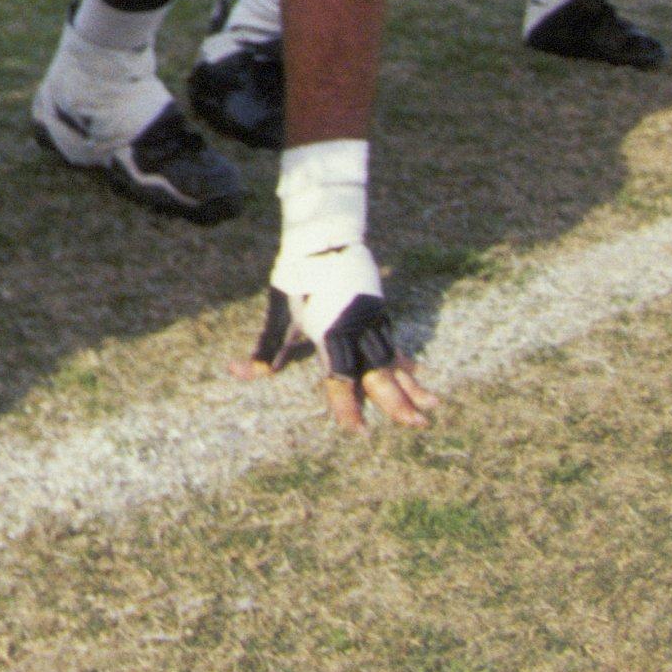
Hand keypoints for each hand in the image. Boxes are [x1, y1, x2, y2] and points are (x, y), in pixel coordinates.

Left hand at [234, 138, 438, 432]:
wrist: (322, 240)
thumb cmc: (295, 279)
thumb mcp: (279, 313)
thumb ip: (266, 347)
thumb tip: (239, 372)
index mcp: (330, 332)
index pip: (341, 378)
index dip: (347, 406)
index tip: (357, 431)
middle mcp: (357, 329)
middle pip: (379, 373)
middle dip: (397, 402)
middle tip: (415, 426)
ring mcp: (373, 320)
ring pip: (394, 360)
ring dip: (412, 386)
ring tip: (431, 408)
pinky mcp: (380, 312)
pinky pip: (395, 343)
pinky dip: (406, 362)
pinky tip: (419, 377)